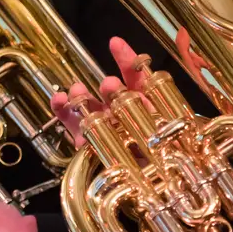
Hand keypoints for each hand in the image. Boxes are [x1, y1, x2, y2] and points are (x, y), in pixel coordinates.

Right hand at [50, 31, 208, 145]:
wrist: (170, 187)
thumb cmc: (174, 154)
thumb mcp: (173, 122)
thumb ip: (161, 99)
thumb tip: (147, 76)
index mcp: (147, 103)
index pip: (138, 76)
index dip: (129, 60)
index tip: (116, 44)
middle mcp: (126, 113)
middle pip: (114, 94)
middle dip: (109, 88)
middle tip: (108, 86)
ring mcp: (107, 129)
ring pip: (91, 107)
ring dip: (81, 96)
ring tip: (74, 92)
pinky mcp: (91, 147)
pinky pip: (75, 128)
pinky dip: (64, 114)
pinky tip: (57, 102)